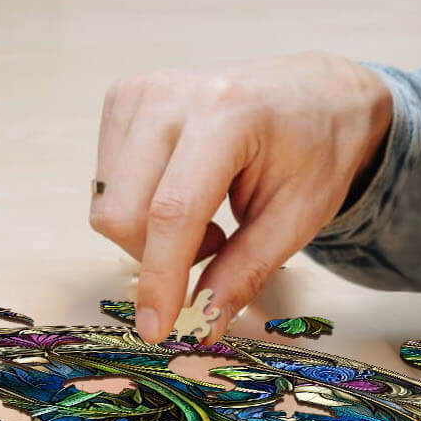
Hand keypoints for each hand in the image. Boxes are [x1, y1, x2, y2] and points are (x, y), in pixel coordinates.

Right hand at [90, 53, 393, 339]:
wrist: (311, 91)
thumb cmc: (314, 150)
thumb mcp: (298, 217)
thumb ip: (245, 270)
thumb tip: (201, 325)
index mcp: (226, 114)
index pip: (172, 211)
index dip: (160, 279)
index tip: (158, 330)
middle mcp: (171, 94)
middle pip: (124, 212)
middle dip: (159, 256)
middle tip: (216, 246)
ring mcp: (140, 90)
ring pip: (107, 202)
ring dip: (148, 231)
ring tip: (204, 214)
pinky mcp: (123, 97)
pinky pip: (105, 181)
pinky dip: (137, 204)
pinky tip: (180, 190)